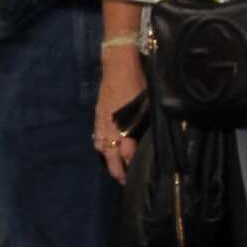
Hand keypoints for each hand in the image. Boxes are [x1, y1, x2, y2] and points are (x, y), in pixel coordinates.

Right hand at [94, 56, 142, 185]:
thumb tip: (151, 139)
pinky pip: (96, 136)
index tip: (137, 174)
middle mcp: (111, 127)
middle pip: (111, 155)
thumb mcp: (148, 103)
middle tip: (123, 181)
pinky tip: (106, 147)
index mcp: (125, 125)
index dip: (131, 165)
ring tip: (114, 166)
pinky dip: (101, 145)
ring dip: (107, 159)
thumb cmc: (137, 82)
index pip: (127, 152)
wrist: (117, 66)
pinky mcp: (97, 115)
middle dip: (117, 170)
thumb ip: (147, 123)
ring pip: (100, 147)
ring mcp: (102, 122)